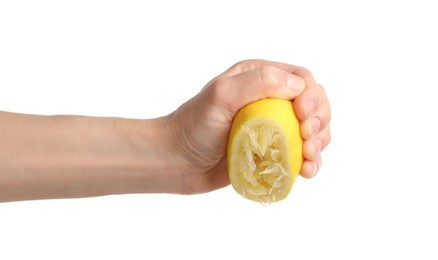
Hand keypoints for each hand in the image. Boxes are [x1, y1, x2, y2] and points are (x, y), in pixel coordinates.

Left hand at [166, 59, 330, 193]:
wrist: (176, 161)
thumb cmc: (193, 126)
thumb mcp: (222, 96)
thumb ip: (259, 82)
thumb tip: (299, 87)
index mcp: (258, 78)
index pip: (302, 80)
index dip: (312, 96)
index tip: (304, 116)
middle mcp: (268, 100)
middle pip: (313, 105)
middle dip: (320, 120)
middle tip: (308, 138)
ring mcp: (271, 128)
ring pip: (312, 131)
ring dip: (320, 142)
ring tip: (309, 157)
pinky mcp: (270, 152)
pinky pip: (300, 154)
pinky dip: (311, 162)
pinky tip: (307, 171)